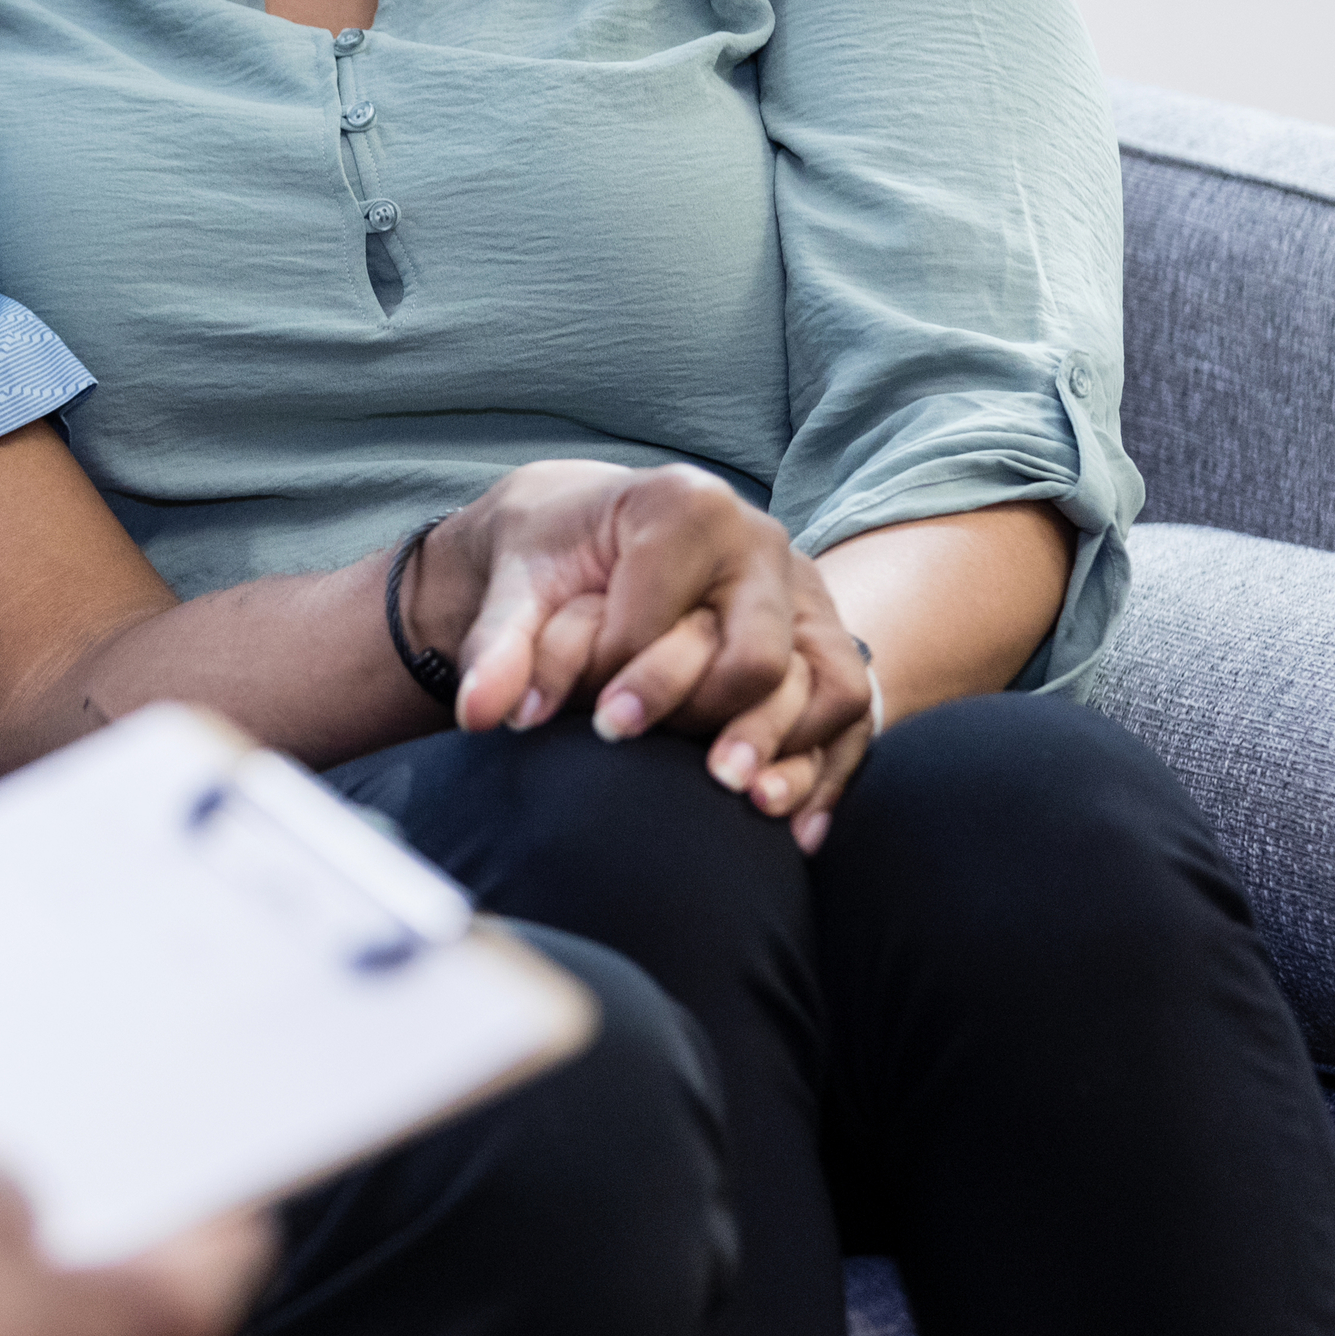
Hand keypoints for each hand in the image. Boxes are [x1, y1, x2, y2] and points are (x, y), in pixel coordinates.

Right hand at [0, 1174, 272, 1335]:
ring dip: (89, 1297)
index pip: (240, 1234)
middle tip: (69, 1197)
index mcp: (169, 1316)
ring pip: (134, 1335)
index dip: (208, 1185)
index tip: (180, 1158)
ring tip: (14, 1257)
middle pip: (184, 1285)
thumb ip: (0, 1189)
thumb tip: (3, 1182)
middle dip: (129, 1240)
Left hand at [409, 459, 881, 847]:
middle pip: (756, 654)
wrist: (609, 533)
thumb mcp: (521, 584)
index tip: (594, 723)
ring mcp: (805, 592)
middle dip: (701, 715)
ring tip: (737, 800)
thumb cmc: (564, 554)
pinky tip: (796, 829)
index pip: (666, 617)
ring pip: (825, 684)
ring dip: (784, 752)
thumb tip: (480, 714)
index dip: (627, 679)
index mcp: (688, 506)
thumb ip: (501, 645)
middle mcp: (760, 543)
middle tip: (648, 756)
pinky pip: (854, 710)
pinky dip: (828, 769)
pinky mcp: (828, 639)